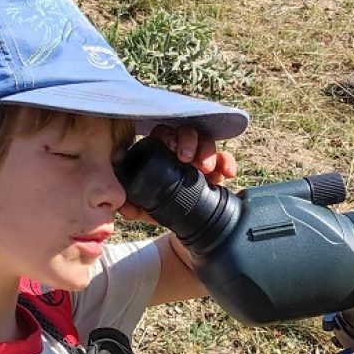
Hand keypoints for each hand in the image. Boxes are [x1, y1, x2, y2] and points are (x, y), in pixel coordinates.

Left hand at [120, 124, 236, 223]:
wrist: (177, 221)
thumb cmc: (156, 206)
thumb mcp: (141, 206)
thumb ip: (130, 204)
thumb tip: (124, 207)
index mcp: (160, 151)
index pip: (164, 133)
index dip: (168, 136)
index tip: (170, 149)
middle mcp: (181, 150)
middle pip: (187, 132)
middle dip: (189, 141)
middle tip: (186, 158)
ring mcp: (199, 157)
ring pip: (206, 141)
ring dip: (207, 151)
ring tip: (205, 168)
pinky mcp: (216, 169)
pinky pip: (224, 159)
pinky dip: (227, 163)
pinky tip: (228, 173)